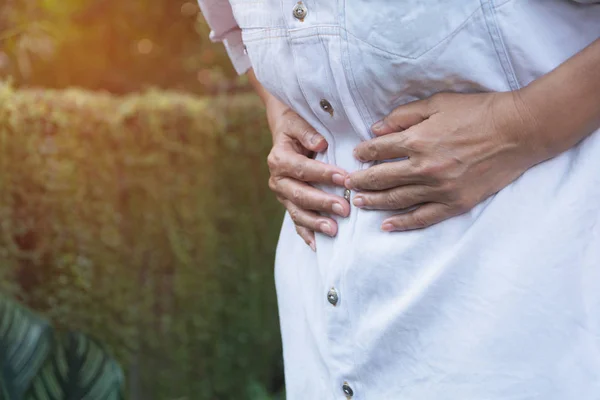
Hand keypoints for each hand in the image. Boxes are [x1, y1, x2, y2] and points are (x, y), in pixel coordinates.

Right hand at [265, 97, 349, 249]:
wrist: (286, 132)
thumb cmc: (296, 125)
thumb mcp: (299, 122)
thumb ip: (307, 132)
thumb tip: (320, 143)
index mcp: (279, 158)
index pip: (302, 169)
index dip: (323, 174)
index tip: (344, 178)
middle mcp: (277, 179)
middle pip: (299, 194)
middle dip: (322, 203)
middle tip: (345, 209)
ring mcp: (283, 195)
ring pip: (297, 212)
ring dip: (315, 223)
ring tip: (334, 230)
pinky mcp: (289, 204)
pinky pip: (297, 222)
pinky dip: (306, 235)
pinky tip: (318, 246)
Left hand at [347, 91, 542, 230]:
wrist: (519, 131)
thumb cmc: (478, 111)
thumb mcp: (438, 103)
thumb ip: (404, 116)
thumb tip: (375, 129)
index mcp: (417, 141)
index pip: (378, 150)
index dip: (363, 154)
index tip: (355, 157)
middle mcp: (424, 168)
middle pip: (381, 178)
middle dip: (360, 181)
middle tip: (347, 184)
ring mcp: (439, 189)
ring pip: (396, 200)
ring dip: (374, 202)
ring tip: (359, 203)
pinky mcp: (455, 203)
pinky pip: (423, 217)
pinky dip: (402, 223)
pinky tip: (386, 226)